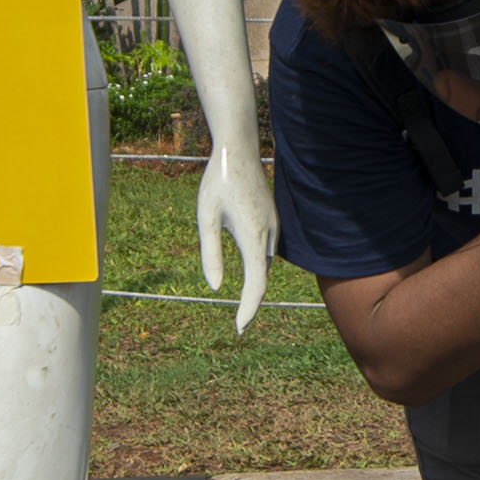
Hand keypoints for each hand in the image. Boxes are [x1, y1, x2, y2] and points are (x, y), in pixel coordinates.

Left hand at [194, 137, 277, 334]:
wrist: (238, 151)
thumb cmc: (217, 182)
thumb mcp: (206, 218)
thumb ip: (210, 254)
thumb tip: (215, 287)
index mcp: (252, 236)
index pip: (256, 284)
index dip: (249, 308)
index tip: (239, 328)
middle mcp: (269, 234)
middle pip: (262, 277)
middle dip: (252, 302)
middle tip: (239, 327)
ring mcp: (273, 227)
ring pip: (266, 264)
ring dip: (256, 285)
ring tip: (244, 308)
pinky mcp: (272, 220)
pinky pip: (267, 252)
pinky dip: (259, 268)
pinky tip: (251, 273)